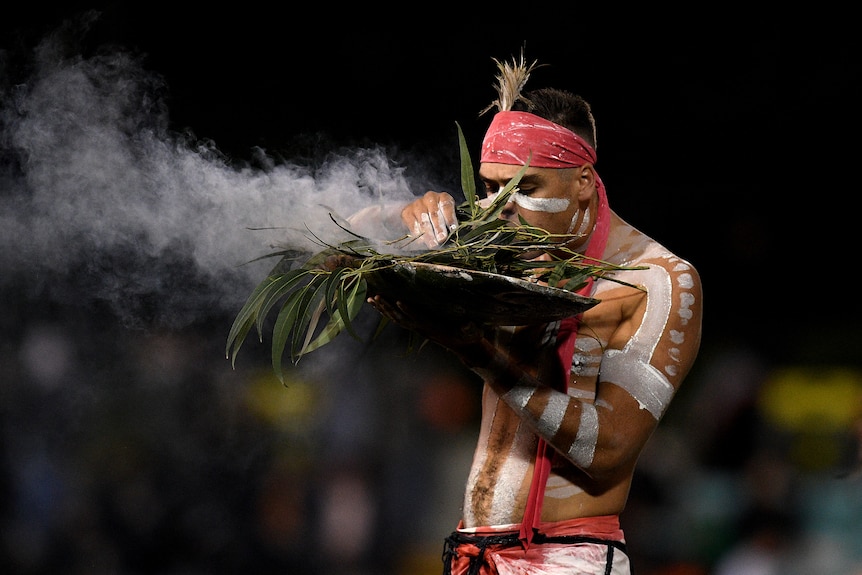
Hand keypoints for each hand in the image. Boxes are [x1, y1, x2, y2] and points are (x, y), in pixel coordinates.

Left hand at [367, 294, 491, 364]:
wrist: (464, 347)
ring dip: (383, 310)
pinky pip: (398, 319)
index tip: (399, 301)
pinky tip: (378, 305)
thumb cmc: (469, 337)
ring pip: (397, 320)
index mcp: (434, 328)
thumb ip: (470, 329)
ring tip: (372, 298)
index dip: (409, 311)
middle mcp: (422, 329)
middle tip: (376, 297)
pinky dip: (387, 312)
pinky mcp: (417, 327)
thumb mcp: (473, 333)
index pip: (419, 319)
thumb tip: (468, 324)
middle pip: (401, 319)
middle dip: (388, 308)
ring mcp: (418, 328)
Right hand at [400, 191, 457, 247]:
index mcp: (443, 197)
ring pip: (423, 221)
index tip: (453, 229)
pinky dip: (418, 234)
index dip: (450, 218)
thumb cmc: (439, 215)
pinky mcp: (407, 212)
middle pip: (434, 214)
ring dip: (428, 234)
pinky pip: (413, 224)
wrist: (419, 210)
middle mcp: (430, 198)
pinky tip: (422, 241)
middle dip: (438, 228)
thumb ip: (450, 223)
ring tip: (432, 244)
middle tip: (441, 239)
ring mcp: (417, 204)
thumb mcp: (448, 216)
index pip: (447, 206)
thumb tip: (454, 234)